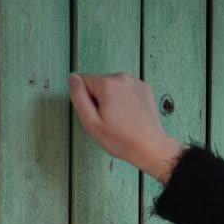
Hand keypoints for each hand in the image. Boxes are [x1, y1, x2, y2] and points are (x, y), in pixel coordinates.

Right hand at [69, 72, 183, 183]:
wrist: (150, 146)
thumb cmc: (120, 139)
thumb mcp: (91, 123)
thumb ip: (78, 97)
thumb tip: (73, 77)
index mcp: (108, 84)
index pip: (83, 81)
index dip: (86, 99)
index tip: (97, 114)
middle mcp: (123, 77)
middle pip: (98, 83)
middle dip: (99, 98)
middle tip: (107, 119)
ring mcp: (136, 82)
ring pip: (112, 85)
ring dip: (112, 98)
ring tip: (119, 118)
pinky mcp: (145, 88)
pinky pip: (126, 89)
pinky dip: (125, 98)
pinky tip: (130, 114)